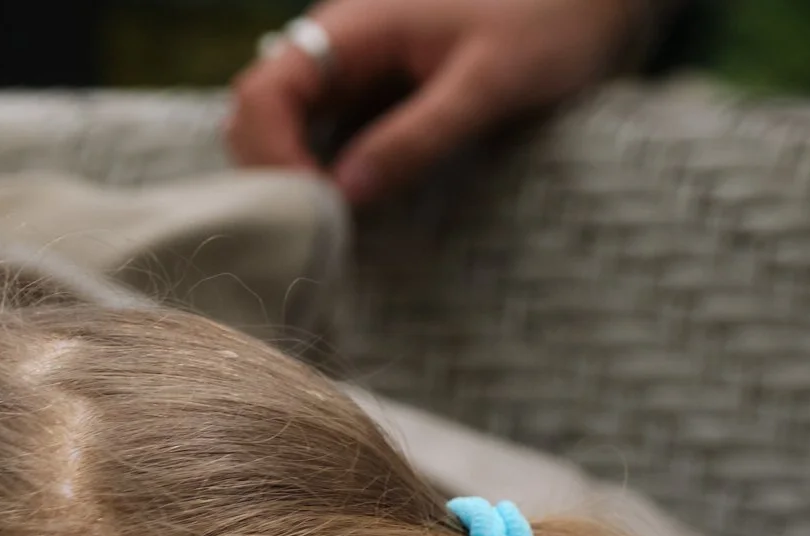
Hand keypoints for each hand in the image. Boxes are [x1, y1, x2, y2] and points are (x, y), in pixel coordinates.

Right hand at [227, 0, 648, 205]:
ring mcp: (356, 70)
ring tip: (330, 237)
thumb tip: (343, 196)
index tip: (313, 214)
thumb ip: (417, 137)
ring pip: (288, 131)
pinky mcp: (378, 95)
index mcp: (353, 28)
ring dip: (295, 184)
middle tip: (315, 239)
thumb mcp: (487, 86)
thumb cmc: (549, 21)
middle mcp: (340, 45)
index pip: (263, 94)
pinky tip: (350, 218)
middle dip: (272, 178)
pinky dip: (327, 181)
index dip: (270, 159)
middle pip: (260, 115)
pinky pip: (329, 140)